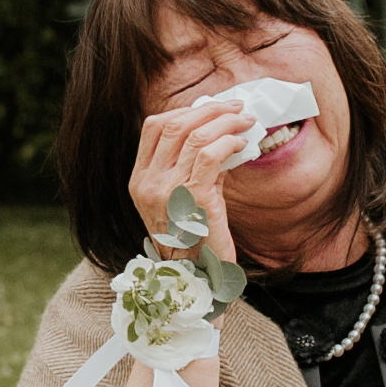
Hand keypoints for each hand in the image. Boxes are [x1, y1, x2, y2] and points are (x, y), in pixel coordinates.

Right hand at [128, 94, 264, 262]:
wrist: (196, 278)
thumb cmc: (195, 239)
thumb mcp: (183, 197)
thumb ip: (193, 166)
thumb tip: (220, 133)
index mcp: (140, 180)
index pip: (153, 128)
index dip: (184, 110)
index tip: (211, 108)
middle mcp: (148, 183)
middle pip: (174, 125)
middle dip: (209, 110)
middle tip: (235, 108)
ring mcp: (167, 191)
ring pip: (194, 136)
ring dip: (225, 122)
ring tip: (245, 121)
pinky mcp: (193, 198)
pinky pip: (209, 156)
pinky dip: (228, 142)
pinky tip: (242, 143)